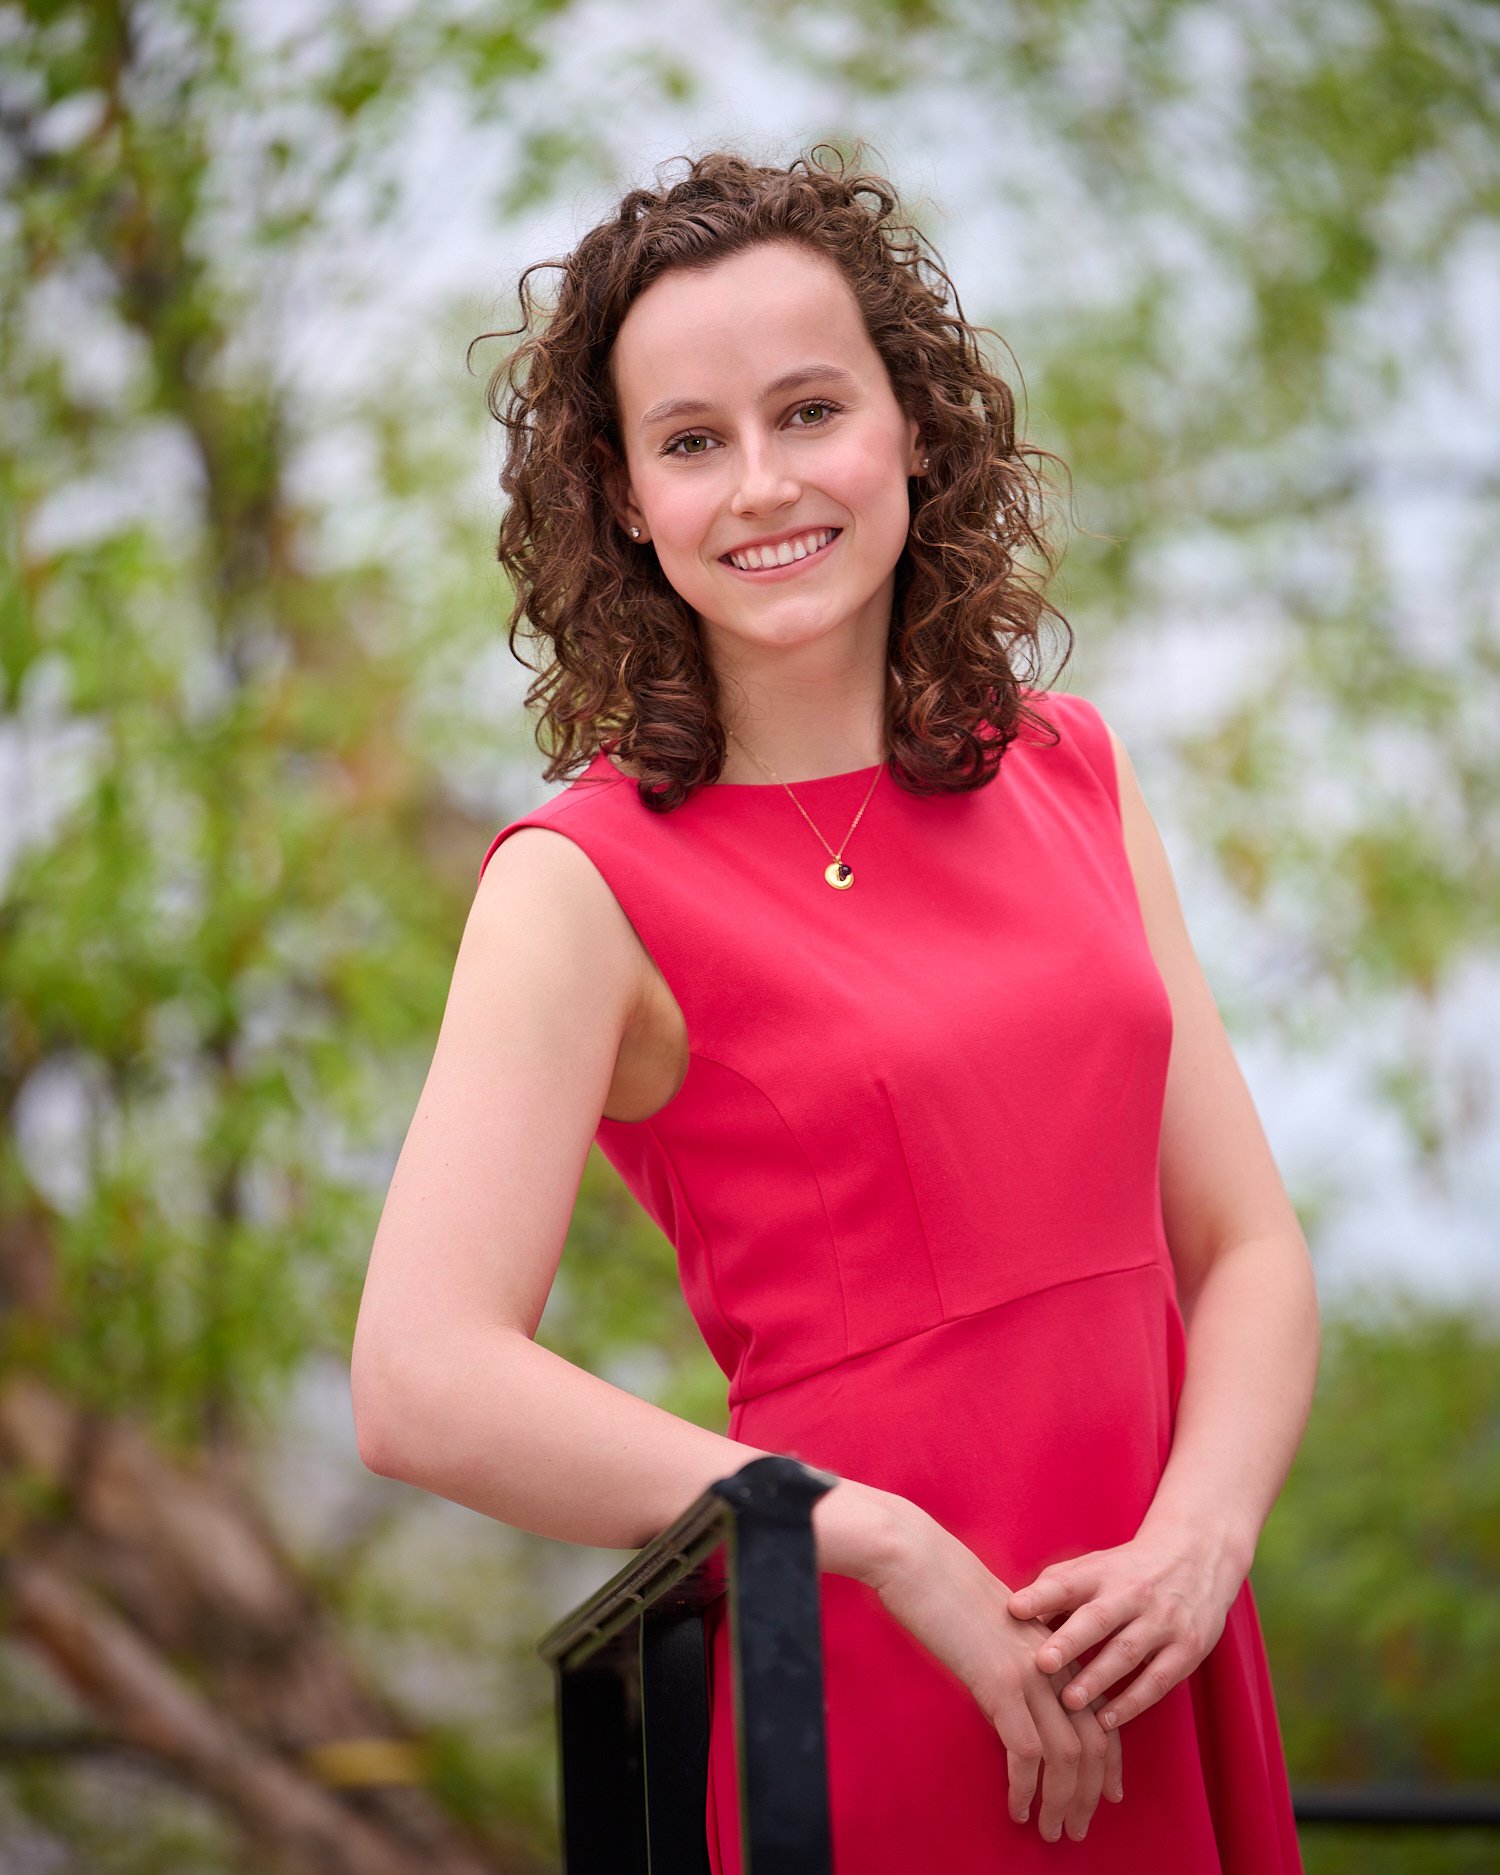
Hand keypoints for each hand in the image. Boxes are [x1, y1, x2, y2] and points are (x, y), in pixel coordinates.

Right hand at [863, 1503, 1123, 1842]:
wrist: (920, 1561)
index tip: (1108, 1793)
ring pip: (1066, 1756)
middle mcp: (1053, 1663)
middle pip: (1093, 1742)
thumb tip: (1017, 1697)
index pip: (1100, 1712)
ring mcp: (1030, 1673)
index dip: (1109, 1760)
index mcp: (1055, 1647)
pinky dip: (1026, 1790)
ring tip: (1052, 1831)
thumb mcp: (996, 1625)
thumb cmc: (946, 1588)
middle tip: (1078, 1828)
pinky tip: (1017, 1809)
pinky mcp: (1000, 1683)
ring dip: (1062, 1802)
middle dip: (1090, 1793)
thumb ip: (1016, 1657)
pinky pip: (1026, 1753)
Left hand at [1006, 1521, 1249, 1732]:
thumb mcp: (1094, 1568)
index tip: (1013, 1610)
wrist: (1197, 1557)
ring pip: (1128, 1652)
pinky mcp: (1187, 1648)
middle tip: (1042, 1663)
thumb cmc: (1127, 1571)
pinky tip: (1106, 1721)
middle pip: (1099, 1618)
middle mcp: (1133, 1593)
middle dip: (1070, 1641)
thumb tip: (1009, 1615)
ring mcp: (1163, 1621)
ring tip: (1069, 1702)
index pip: (1068, 1582)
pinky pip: (1158, 1680)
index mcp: (1103, 1572)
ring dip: (1098, 1679)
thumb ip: (1055, 1589)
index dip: (1041, 1595)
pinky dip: (1132, 1702)